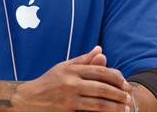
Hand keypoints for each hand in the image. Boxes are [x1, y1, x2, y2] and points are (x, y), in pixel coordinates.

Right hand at [11, 46, 132, 110]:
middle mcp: (70, 83)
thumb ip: (83, 60)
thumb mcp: (64, 67)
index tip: (125, 82)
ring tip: (125, 109)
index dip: (115, 77)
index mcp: (71, 70)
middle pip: (101, 87)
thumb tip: (101, 50)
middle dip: (118, 93)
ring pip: (97, 104)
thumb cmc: (48, 82)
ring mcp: (68, 99)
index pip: (99, 71)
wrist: (27, 100)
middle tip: (129, 97)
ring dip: (114, 107)